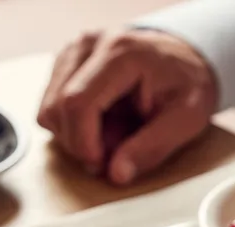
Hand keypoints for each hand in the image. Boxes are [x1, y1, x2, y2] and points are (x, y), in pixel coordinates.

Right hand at [38, 29, 217, 185]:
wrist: (184, 58)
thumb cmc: (186, 85)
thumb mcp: (186, 120)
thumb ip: (152, 148)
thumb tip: (117, 174)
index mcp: (120, 53)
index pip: (77, 103)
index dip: (83, 145)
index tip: (101, 165)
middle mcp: (90, 45)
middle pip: (58, 109)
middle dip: (80, 144)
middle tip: (112, 153)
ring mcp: (74, 52)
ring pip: (49, 111)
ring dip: (75, 136)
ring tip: (111, 134)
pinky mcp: (65, 64)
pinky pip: (51, 108)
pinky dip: (71, 126)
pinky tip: (100, 123)